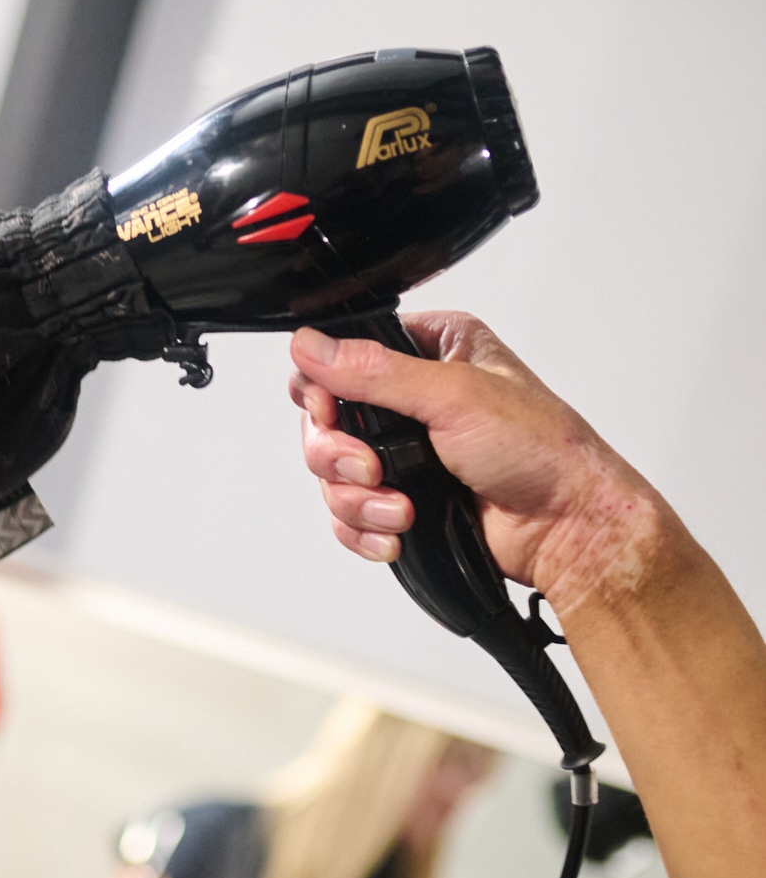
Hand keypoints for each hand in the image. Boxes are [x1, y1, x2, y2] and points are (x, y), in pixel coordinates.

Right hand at [287, 313, 659, 614]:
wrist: (566, 527)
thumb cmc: (542, 452)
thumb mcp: (455, 395)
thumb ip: (375, 371)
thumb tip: (312, 346)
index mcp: (432, 351)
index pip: (341, 358)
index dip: (321, 391)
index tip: (331, 414)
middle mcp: (413, 398)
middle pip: (325, 423)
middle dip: (338, 457)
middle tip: (371, 469)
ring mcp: (405, 451)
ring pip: (332, 475)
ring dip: (359, 500)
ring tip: (401, 508)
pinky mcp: (402, 496)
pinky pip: (349, 515)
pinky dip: (365, 529)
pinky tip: (396, 531)